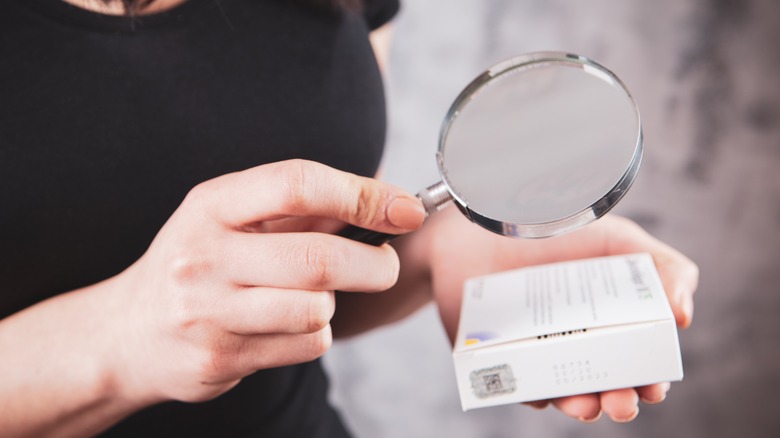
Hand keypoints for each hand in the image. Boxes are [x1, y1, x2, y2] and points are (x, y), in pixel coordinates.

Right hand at [108, 159, 424, 404]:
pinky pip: (307, 344)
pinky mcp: (220, 356)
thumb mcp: (231, 219)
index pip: (297, 184)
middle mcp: (205, 254)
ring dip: (332, 303)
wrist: (128, 334)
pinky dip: (315, 334)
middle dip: (373, 263)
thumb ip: (300, 208)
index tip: (404, 208)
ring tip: (310, 297)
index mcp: (212, 205)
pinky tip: (286, 325)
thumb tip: (385, 204)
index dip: (362, 194)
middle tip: (385, 264)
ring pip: (316, 308)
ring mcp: (209, 310)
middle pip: (318, 258)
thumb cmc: (199, 263)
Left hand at [428, 210, 697, 421]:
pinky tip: (539, 388)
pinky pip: (518, 384)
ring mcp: (539, 351)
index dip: (651, 379)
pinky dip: (532, 391)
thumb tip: (684, 317)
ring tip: (587, 406)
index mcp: (612, 321)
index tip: (654, 385)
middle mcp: (578, 341)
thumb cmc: (553, 229)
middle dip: (620, 402)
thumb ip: (665, 268)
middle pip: (606, 385)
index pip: (638, 361)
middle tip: (623, 403)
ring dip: (581, 407)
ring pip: (565, 393)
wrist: (485, 221)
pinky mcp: (501, 356)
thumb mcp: (617, 238)